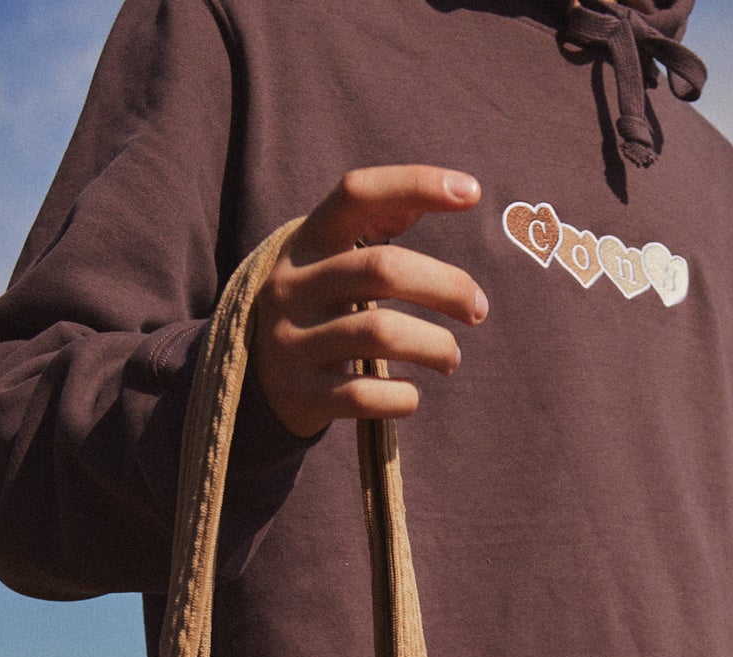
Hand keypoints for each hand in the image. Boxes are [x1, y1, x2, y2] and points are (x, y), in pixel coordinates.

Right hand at [251, 166, 488, 435]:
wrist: (254, 385)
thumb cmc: (317, 309)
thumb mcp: (330, 259)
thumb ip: (381, 225)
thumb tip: (456, 190)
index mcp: (305, 241)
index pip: (357, 193)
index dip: (415, 183)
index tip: (473, 192)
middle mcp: (292, 285)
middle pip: (384, 269)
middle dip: (448, 287)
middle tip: (478, 310)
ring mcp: (292, 341)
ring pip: (381, 334)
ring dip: (435, 346)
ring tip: (450, 357)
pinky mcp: (301, 394)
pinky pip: (366, 395)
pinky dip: (403, 396)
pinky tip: (411, 393)